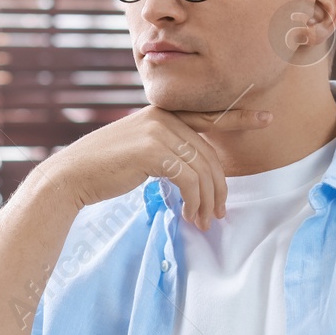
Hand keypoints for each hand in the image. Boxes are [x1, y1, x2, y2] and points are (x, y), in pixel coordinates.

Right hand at [40, 104, 271, 231]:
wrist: (70, 177)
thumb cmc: (103, 170)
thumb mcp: (139, 151)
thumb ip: (166, 149)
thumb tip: (196, 172)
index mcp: (162, 112)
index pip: (208, 115)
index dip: (239, 116)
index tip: (266, 118)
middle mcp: (162, 116)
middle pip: (209, 154)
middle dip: (219, 188)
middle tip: (219, 214)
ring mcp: (158, 131)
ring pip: (203, 169)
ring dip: (208, 201)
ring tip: (204, 222)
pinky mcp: (153, 151)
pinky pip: (190, 180)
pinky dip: (195, 202)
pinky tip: (189, 216)